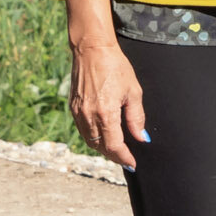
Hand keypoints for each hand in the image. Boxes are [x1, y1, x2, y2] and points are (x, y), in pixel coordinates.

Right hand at [67, 35, 148, 168]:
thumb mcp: (133, 92)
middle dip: (114, 155)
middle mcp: (89, 116)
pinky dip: (93, 137)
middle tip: (127, 158)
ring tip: (117, 150)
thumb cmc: (116, 67)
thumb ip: (136, 118)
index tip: (133, 164)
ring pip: (90, 141)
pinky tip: (103, 135)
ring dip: (103, 148)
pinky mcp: (73, 108)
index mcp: (105, 113)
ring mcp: (78, 112)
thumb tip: (141, 138)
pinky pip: (83, 130)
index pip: (114, 146)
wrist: (92, 50)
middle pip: (100, 147)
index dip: (124, 157)